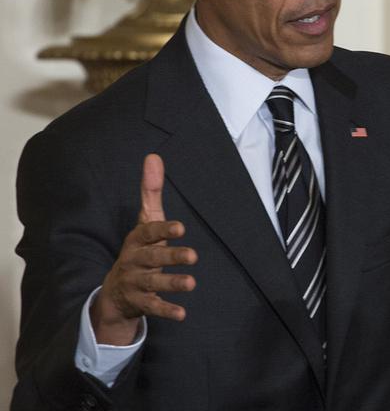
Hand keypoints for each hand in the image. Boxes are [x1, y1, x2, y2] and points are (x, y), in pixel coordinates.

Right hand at [90, 154, 197, 344]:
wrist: (115, 291)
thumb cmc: (139, 249)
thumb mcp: (145, 221)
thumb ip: (151, 192)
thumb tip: (154, 156)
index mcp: (137, 240)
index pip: (149, 232)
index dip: (164, 230)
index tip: (181, 227)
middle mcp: (134, 260)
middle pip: (152, 258)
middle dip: (171, 257)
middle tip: (193, 256)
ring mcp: (135, 283)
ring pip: (153, 283)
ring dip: (172, 283)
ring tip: (193, 283)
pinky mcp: (139, 303)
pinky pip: (152, 308)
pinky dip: (167, 310)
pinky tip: (183, 314)